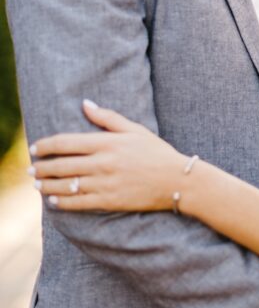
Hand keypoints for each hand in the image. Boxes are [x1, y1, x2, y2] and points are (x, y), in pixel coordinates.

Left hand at [30, 100, 187, 211]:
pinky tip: (55, 202)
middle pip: (61, 165)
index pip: (66, 142)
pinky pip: (79, 203)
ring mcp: (105, 183)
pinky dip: (63, 203)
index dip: (46, 145)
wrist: (177, 180)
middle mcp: (102, 163)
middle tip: (32, 170)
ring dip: (48, 186)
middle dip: (42, 168)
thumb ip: (108, 117)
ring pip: (66, 185)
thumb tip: (85, 104)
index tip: (35, 148)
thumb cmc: (157, 152)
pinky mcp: (109, 201)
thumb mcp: (135, 129)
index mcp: (107, 142)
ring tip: (38, 186)